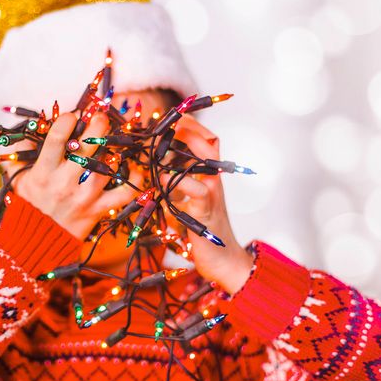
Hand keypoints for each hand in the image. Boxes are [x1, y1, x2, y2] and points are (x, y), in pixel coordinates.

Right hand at [12, 111, 140, 240]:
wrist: (35, 243)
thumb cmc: (27, 207)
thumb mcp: (16, 180)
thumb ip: (17, 154)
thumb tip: (25, 130)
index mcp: (43, 172)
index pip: (58, 137)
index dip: (69, 119)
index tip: (74, 115)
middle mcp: (65, 182)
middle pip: (88, 146)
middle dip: (98, 124)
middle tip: (101, 116)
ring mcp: (84, 197)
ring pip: (106, 165)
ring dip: (114, 148)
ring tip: (115, 138)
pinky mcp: (97, 210)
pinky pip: (123, 194)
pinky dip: (133, 180)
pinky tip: (132, 167)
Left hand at [160, 116, 254, 294]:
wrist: (224, 262)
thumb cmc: (202, 233)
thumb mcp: (185, 205)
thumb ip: (175, 189)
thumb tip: (155, 176)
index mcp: (209, 177)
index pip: (208, 141)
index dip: (193, 126)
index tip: (172, 117)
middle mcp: (214, 181)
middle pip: (210, 142)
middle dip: (189, 126)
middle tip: (168, 119)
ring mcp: (213, 195)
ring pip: (206, 160)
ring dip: (186, 146)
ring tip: (164, 138)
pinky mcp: (206, 212)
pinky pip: (198, 191)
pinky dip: (180, 182)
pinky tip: (162, 180)